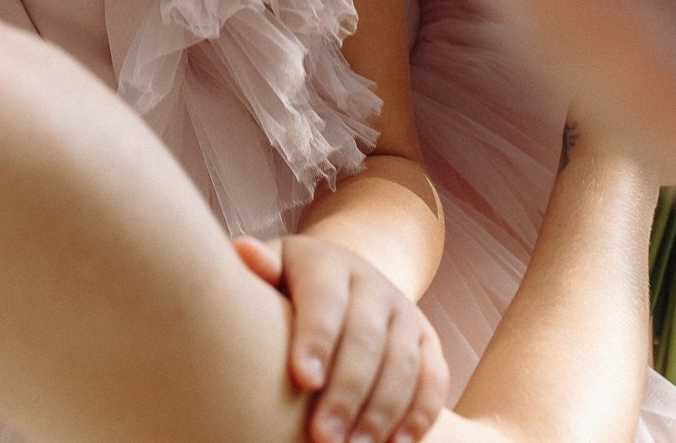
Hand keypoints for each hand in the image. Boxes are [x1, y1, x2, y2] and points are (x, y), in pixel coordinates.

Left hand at [232, 232, 447, 442]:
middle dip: (347, 391)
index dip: (316, 338)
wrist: (342, 278)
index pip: (325, 299)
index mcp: (328, 264)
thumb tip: (241, 251)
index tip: (303, 380)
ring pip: (403, 363)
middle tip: (324, 437)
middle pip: (366, 339)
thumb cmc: (290, 286)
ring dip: (381, 411)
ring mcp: (404, 312)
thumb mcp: (273, 270)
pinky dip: (420, 414)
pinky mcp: (427, 341)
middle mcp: (372, 284)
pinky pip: (434, 379)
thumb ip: (259, 268)